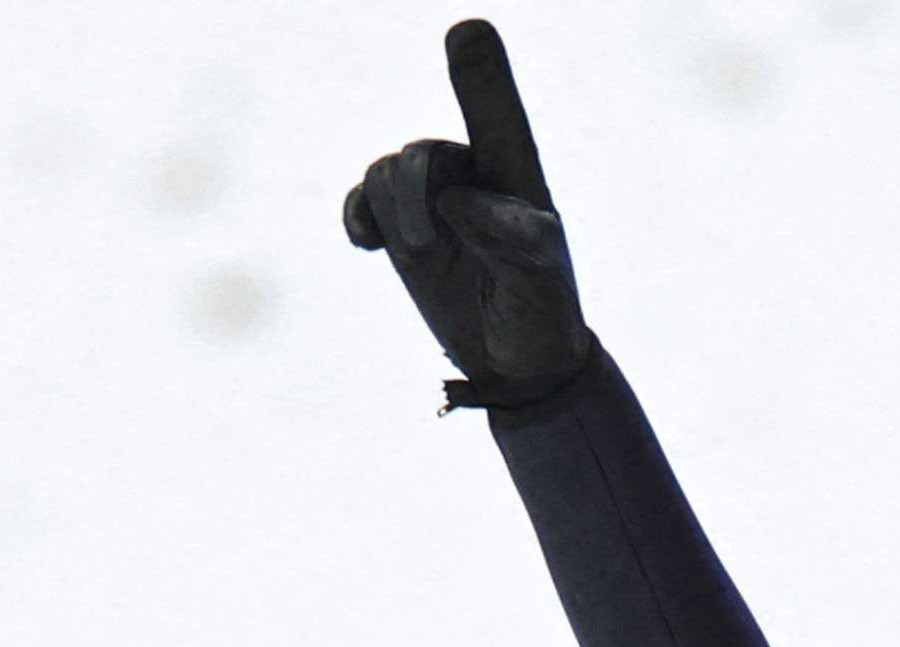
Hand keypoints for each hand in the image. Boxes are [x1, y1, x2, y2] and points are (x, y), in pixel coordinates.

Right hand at [340, 18, 590, 407]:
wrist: (518, 362)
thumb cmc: (542, 313)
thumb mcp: (541, 282)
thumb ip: (511, 239)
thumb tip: (457, 202)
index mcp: (516, 174)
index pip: (497, 115)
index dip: (480, 73)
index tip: (467, 32)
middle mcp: (471, 174)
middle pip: (420, 154)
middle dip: (412, 193)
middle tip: (423, 244)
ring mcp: (432, 200)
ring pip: (385, 172)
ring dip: (389, 211)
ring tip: (417, 252)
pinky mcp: (401, 229)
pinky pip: (361, 200)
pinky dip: (357, 217)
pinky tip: (367, 244)